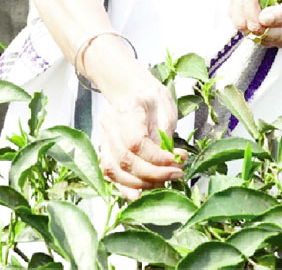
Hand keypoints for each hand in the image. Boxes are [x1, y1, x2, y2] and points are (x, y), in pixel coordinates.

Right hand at [94, 60, 184, 199]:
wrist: (130, 88)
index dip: (158, 159)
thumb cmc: (150, 96)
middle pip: (125, 160)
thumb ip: (164, 136)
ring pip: (114, 170)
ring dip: (139, 183)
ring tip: (161, 183)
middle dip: (153, 174)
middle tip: (176, 174)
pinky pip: (109, 172)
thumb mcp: (165, 108)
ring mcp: (104, 137)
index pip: (136, 143)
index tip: (177, 162)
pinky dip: (123, 186)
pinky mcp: (104, 148)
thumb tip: (167, 163)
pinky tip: (138, 193)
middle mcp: (110, 125)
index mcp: (128, 110)